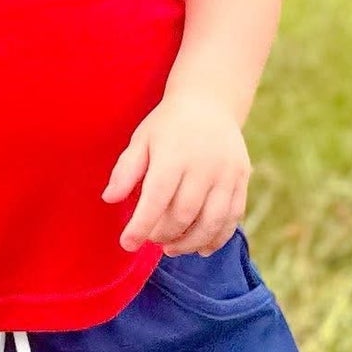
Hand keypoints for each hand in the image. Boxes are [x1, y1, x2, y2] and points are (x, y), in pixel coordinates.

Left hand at [101, 92, 251, 256]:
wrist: (209, 102)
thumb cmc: (168, 125)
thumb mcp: (141, 140)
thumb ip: (126, 170)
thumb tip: (109, 199)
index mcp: (173, 154)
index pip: (155, 199)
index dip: (140, 226)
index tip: (127, 243)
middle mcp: (203, 165)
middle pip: (183, 214)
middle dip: (164, 235)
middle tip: (152, 240)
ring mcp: (226, 173)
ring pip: (211, 221)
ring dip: (190, 243)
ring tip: (172, 248)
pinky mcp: (242, 179)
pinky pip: (232, 217)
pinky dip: (217, 238)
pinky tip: (200, 248)